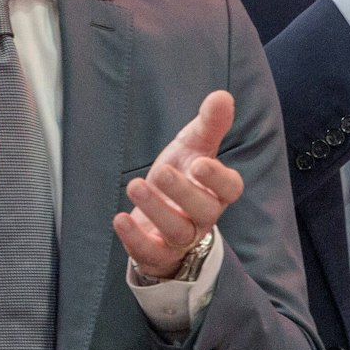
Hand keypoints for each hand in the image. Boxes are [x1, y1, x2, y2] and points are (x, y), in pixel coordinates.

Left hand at [115, 91, 241, 277]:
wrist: (158, 213)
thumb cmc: (181, 175)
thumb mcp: (193, 146)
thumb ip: (209, 124)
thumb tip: (222, 96)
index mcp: (216, 190)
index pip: (230, 189)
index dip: (218, 178)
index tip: (199, 163)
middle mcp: (203, 216)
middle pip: (204, 210)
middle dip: (183, 191)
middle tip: (161, 171)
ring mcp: (181, 236)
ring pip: (178, 231)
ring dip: (156, 209)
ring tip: (135, 185)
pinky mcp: (158, 252)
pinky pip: (152, 252)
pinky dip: (135, 239)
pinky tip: (119, 219)